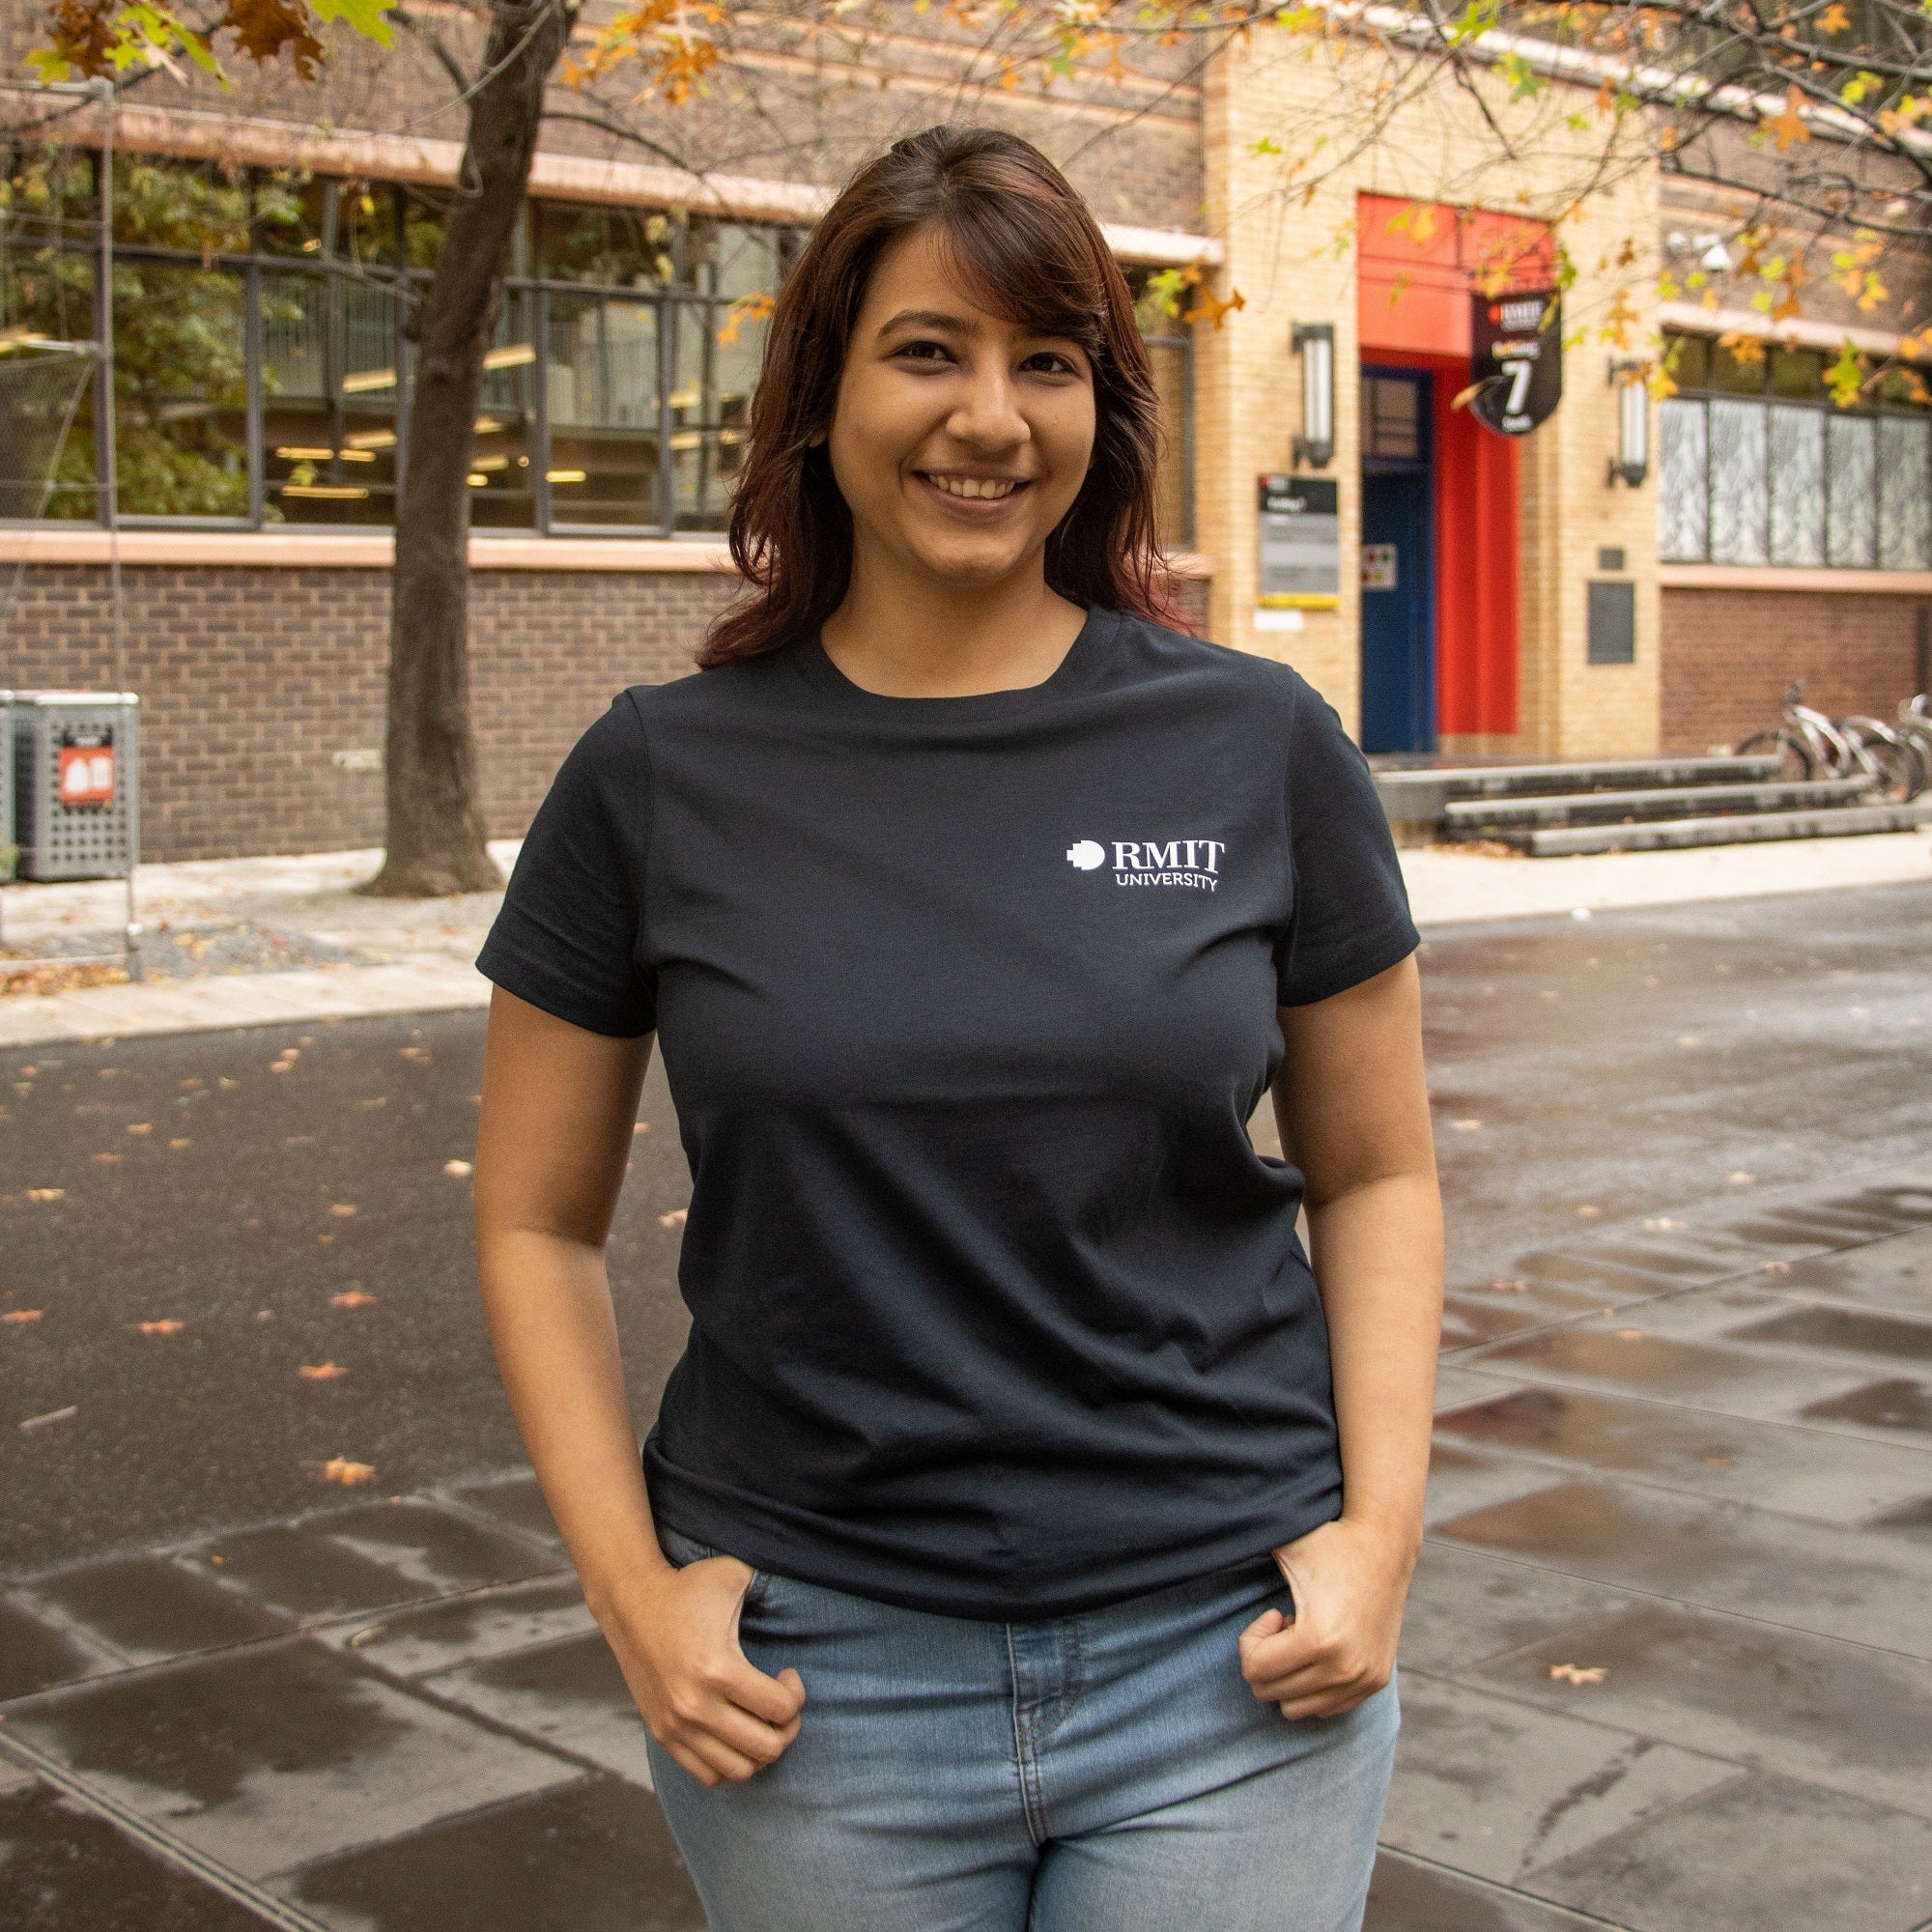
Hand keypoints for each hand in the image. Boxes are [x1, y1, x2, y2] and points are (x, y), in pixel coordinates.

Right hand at [593, 1553, 805, 1786]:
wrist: (630, 1603)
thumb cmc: (688, 1588)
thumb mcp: (734, 1574)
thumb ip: (770, 1582)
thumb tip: (806, 1582)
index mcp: (717, 1668)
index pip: (780, 1709)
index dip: (796, 1694)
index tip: (788, 1675)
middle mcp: (695, 1705)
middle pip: (766, 1748)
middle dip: (787, 1728)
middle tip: (782, 1704)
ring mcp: (676, 1725)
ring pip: (739, 1770)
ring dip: (760, 1750)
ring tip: (760, 1721)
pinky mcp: (662, 1735)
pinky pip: (708, 1775)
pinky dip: (730, 1763)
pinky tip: (735, 1732)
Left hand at [1238, 1516, 1414, 1719]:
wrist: (1386, 1546)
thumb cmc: (1329, 1544)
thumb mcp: (1283, 1549)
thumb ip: (1241, 1551)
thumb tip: (1198, 1548)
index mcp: (1318, 1640)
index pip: (1254, 1670)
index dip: (1251, 1640)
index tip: (1272, 1613)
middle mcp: (1344, 1669)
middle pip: (1271, 1692)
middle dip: (1267, 1659)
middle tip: (1286, 1624)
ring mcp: (1363, 1680)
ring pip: (1296, 1708)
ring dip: (1289, 1675)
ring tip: (1304, 1638)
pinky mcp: (1375, 1682)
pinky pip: (1326, 1708)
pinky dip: (1313, 1685)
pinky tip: (1324, 1647)